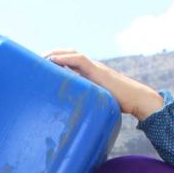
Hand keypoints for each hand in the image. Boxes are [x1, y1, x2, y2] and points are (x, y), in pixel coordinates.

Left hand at [44, 50, 163, 119]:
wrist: (137, 99)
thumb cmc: (120, 104)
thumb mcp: (98, 102)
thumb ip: (88, 103)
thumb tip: (76, 118)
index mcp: (91, 74)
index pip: (72, 62)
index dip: (57, 60)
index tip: (42, 65)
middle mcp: (92, 67)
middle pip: (69, 54)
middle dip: (53, 54)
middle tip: (36, 60)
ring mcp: (96, 68)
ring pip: (73, 54)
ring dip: (56, 54)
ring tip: (41, 58)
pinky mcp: (98, 71)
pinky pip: (80, 60)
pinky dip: (66, 58)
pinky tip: (53, 60)